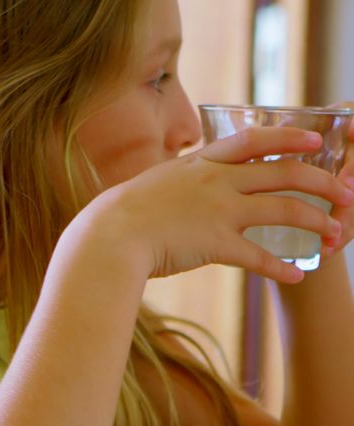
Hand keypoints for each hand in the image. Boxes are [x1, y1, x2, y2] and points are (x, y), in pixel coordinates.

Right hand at [80, 127, 352, 283]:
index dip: (288, 137)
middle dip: (321, 182)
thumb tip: (186, 180)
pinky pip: (260, 256)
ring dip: (315, 221)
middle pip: (283, 174)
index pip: (254, 140)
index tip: (313, 140)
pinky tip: (299, 275)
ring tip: (334, 232)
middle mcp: (216, 181)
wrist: (108, 236)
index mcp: (200, 162)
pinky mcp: (216, 244)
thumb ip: (181, 180)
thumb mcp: (155, 183)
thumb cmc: (121, 213)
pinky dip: (282, 267)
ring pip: (283, 210)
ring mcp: (218, 212)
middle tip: (344, 192)